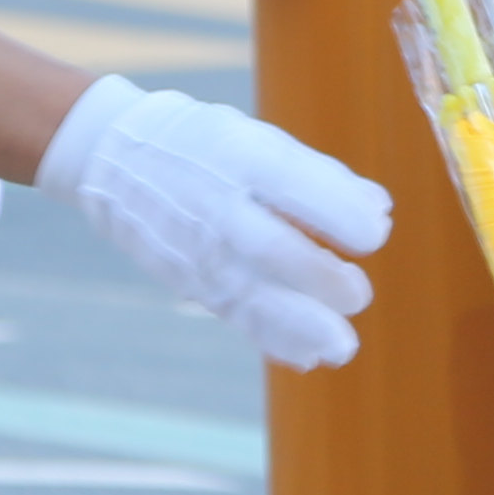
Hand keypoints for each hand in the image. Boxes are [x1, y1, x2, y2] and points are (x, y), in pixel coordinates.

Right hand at [40, 77, 391, 368]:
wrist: (115, 158)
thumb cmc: (206, 144)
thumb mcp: (258, 139)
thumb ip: (320, 176)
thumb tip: (378, 210)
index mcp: (241, 156)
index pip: (294, 185)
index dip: (340, 214)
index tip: (374, 235)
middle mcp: (218, 204)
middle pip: (272, 250)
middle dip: (322, 280)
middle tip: (359, 295)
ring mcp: (200, 247)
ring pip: (252, 294)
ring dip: (301, 326)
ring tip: (342, 347)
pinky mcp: (190, 278)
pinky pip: (233, 313)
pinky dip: (271, 338)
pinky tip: (306, 355)